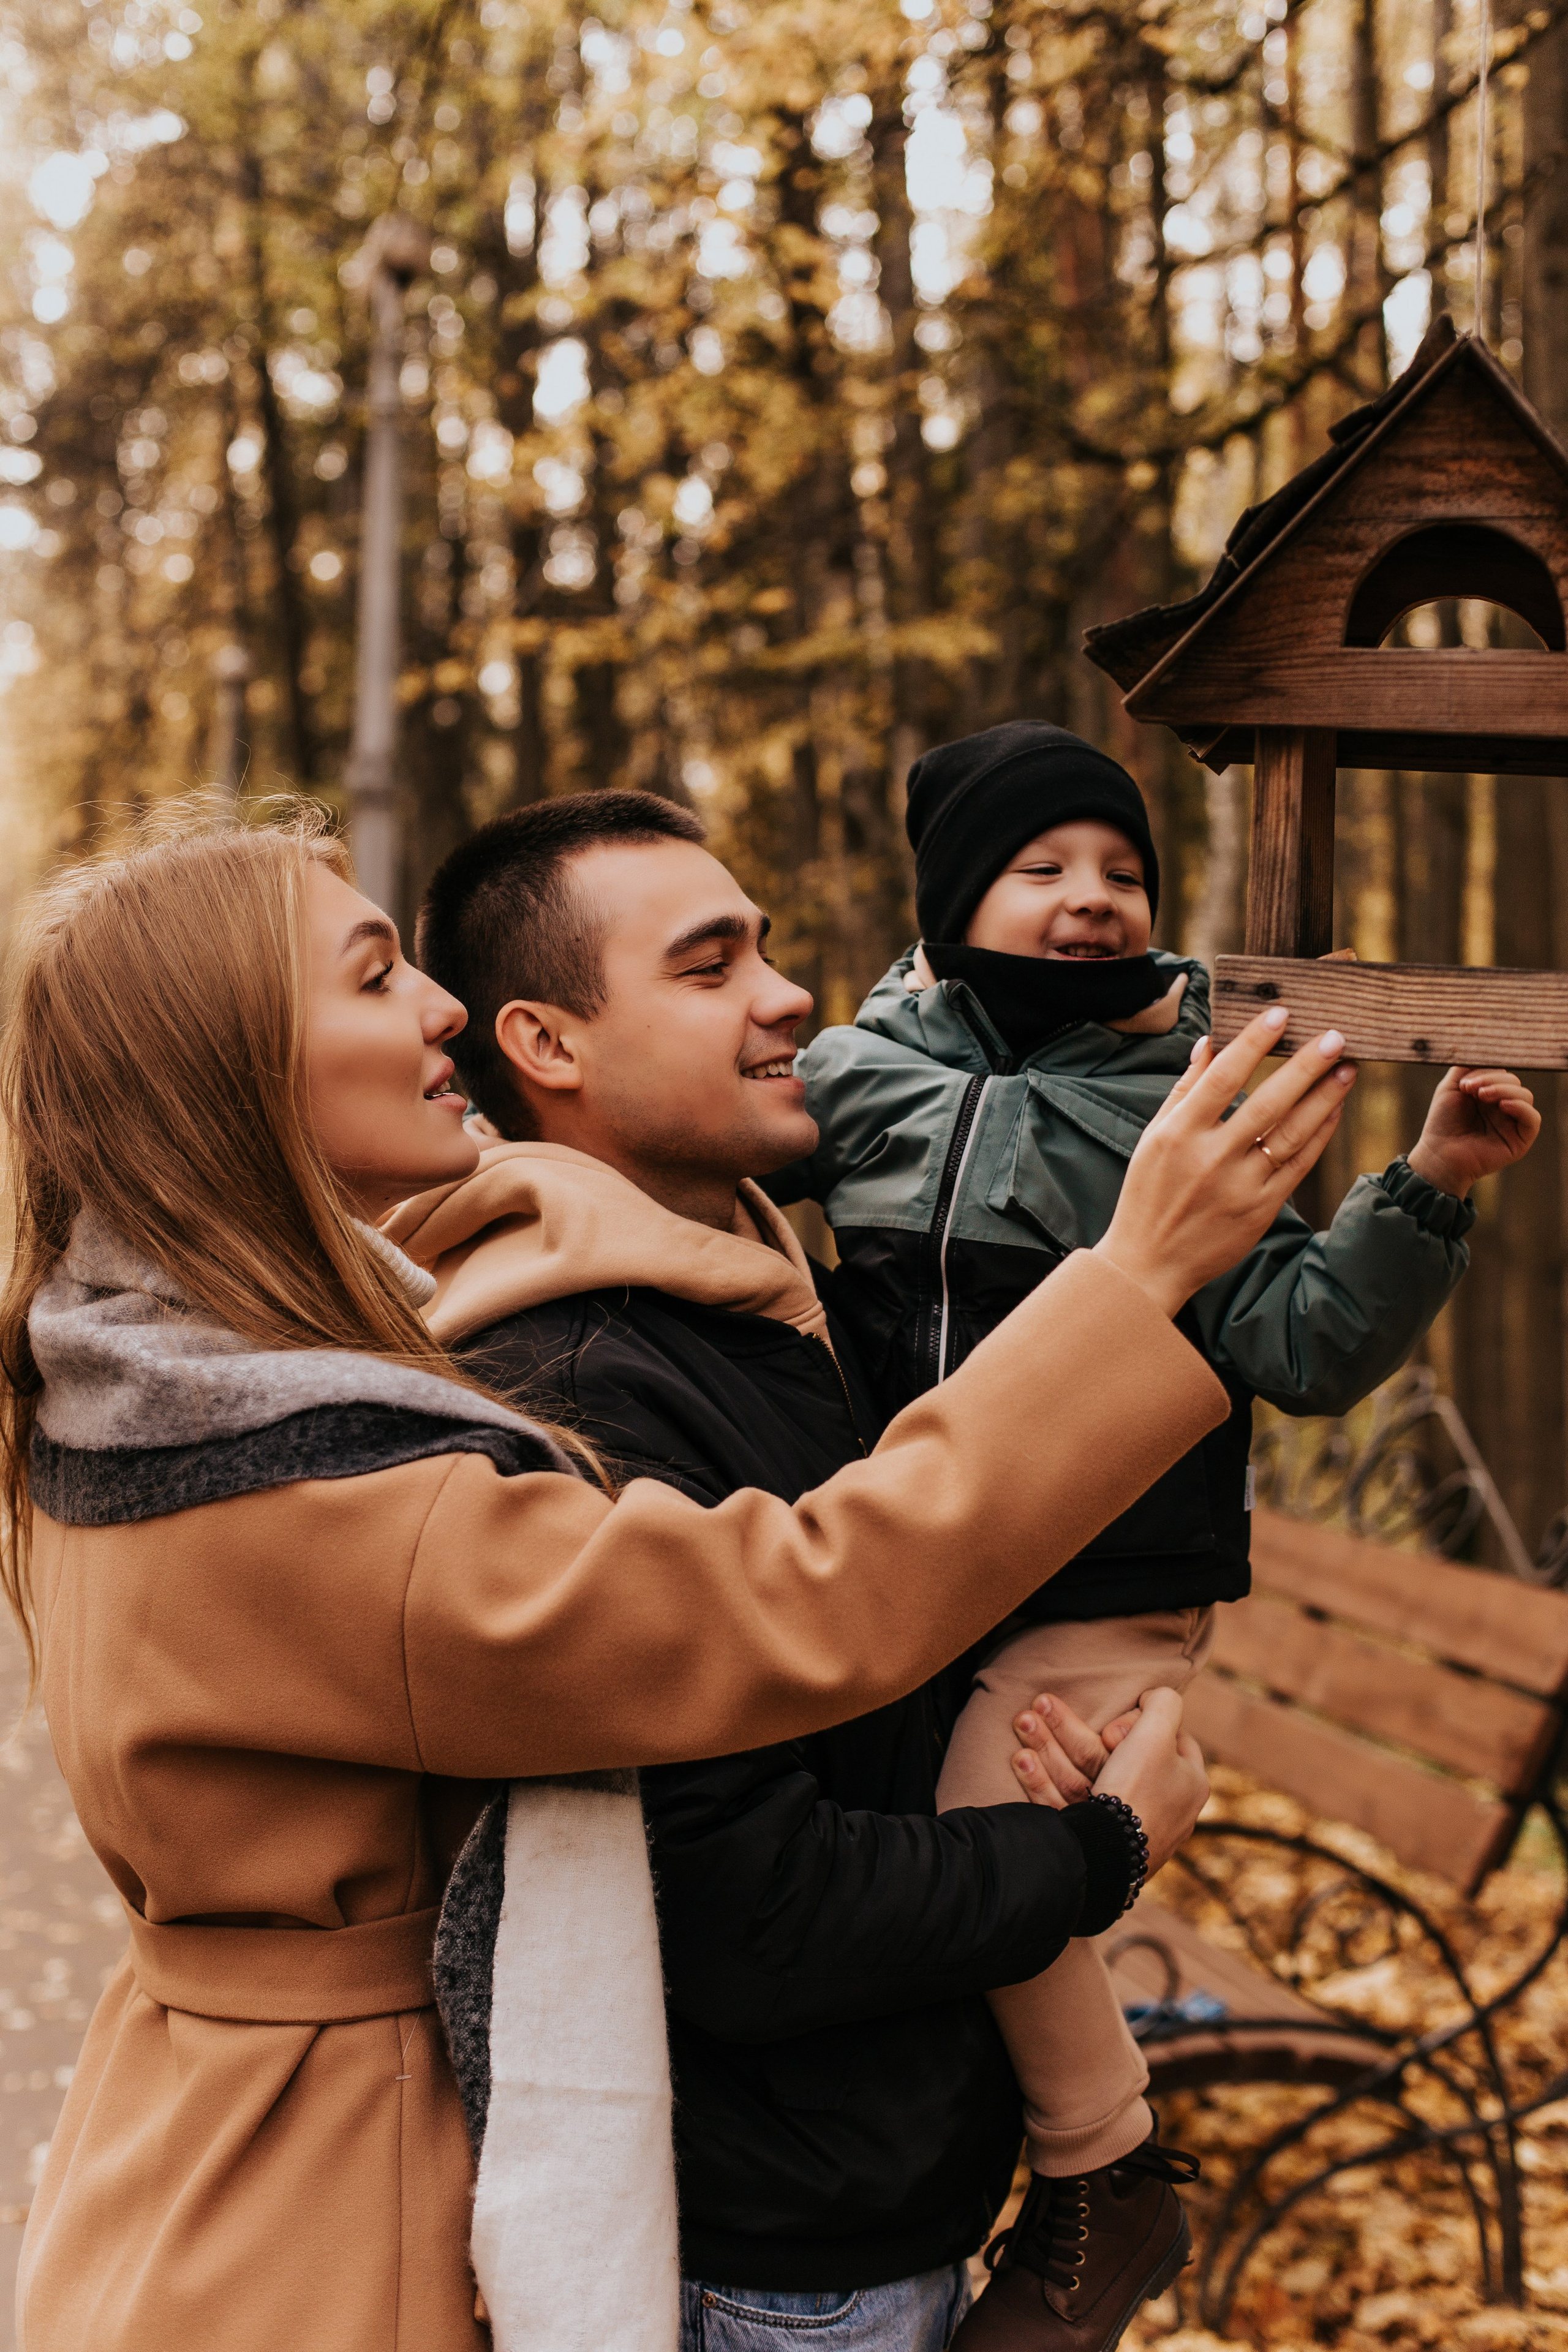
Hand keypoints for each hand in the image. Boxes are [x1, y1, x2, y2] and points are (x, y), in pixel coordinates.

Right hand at [1010, 1687, 1206, 1874]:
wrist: (1107, 1856)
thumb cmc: (1137, 1791)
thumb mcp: (1158, 1732)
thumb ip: (1164, 1703)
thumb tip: (1153, 1698)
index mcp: (1188, 1784)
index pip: (1168, 1739)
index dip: (1137, 1723)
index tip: (1113, 1728)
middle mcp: (1162, 1808)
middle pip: (1111, 1756)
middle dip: (1068, 1730)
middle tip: (1041, 1707)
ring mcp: (1126, 1830)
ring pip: (1082, 1778)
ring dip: (1048, 1748)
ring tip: (1022, 1721)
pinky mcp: (1096, 1846)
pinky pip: (1067, 1806)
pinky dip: (1042, 1782)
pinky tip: (1021, 1760)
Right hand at [1094, 1005, 1355, 1317]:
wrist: (1150, 1262)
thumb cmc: (1148, 1193)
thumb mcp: (1152, 1137)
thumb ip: (1184, 1090)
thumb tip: (1209, 1042)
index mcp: (1178, 1134)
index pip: (1223, 1077)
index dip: (1253, 1043)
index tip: (1281, 1014)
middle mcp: (1211, 1159)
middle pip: (1267, 1103)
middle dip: (1305, 1067)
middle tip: (1335, 1036)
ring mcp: (1240, 1187)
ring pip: (1291, 1135)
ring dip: (1324, 1099)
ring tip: (1347, 1069)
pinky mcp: (1260, 1210)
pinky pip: (1298, 1166)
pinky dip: (1319, 1136)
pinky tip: (1334, 1110)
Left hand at [1407, 1066, 1540, 1198]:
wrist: (1438, 1153)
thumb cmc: (1442, 1122)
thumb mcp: (1450, 1087)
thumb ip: (1467, 1067)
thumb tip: (1485, 1052)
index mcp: (1489, 1093)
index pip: (1501, 1072)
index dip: (1487, 1071)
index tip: (1466, 1081)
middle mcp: (1503, 1106)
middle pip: (1514, 1082)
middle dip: (1493, 1080)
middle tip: (1470, 1089)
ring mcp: (1513, 1122)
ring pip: (1525, 1095)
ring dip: (1504, 1090)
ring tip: (1482, 1096)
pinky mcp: (1520, 1139)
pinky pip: (1533, 1119)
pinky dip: (1521, 1108)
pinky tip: (1503, 1105)